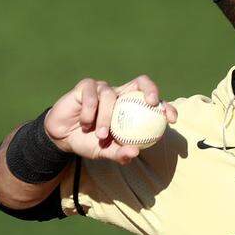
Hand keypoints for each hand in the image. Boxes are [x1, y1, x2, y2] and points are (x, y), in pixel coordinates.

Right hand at [44, 75, 178, 163]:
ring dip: (106, 118)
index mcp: (131, 108)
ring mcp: (103, 88)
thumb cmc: (89, 142)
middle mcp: (120, 94)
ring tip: (101, 135)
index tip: (171, 119)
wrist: (62, 138)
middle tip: (152, 103)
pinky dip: (89, 112)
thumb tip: (135, 153)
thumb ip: (120, 153)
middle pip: (141, 82)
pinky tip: (85, 124)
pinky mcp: (85, 86)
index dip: (166, 106)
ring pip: (111, 96)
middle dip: (151, 89)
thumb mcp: (106, 152)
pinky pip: (92, 96)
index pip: (153, 102)